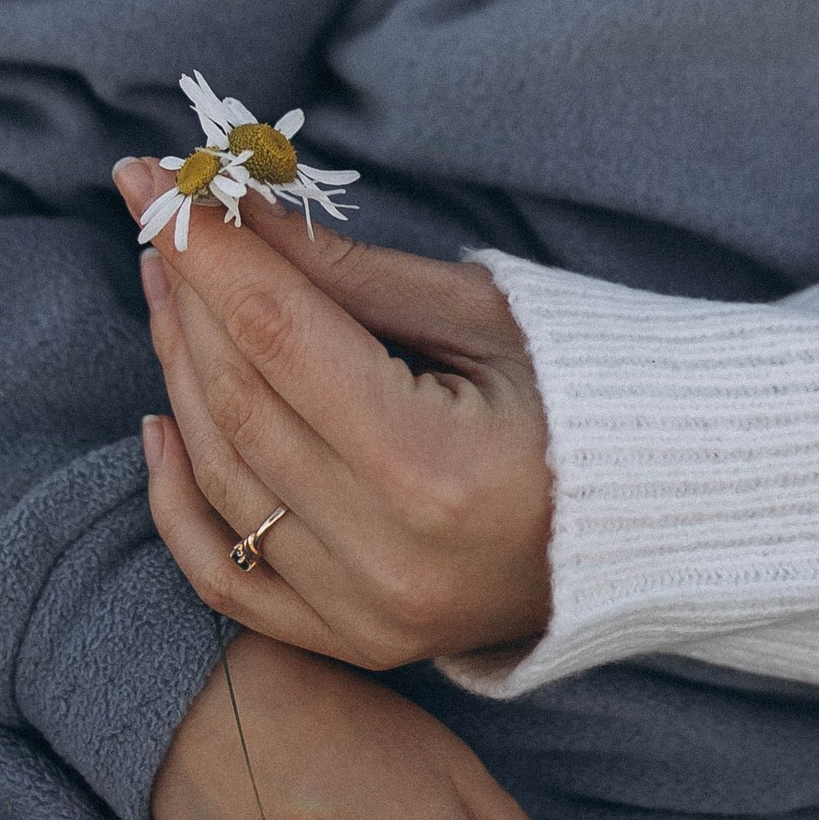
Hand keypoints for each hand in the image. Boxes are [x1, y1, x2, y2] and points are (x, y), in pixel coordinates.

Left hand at [113, 169, 552, 667]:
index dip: (204, 248)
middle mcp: (388, 556)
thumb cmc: (587, 390)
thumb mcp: (479, 312)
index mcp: (433, 467)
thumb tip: (231, 207)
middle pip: (238, 402)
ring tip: (171, 285)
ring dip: (179, 372)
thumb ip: (345, 272)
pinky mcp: (357, 642)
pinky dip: (180, 500)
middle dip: (188, 295)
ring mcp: (368, 613)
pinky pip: (229, 578)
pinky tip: (160, 421)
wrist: (665, 516)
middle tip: (161, 213)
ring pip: (222, 478)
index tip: (152, 176)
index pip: (277, 335)